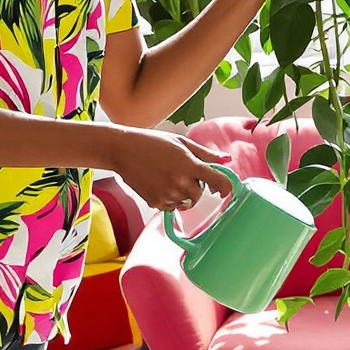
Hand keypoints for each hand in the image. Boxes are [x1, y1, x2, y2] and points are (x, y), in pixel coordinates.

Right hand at [109, 128, 234, 214]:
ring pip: (186, 202)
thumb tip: (226, 159)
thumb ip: (205, 154)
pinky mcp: (155, 202)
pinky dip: (170, 199)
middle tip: (182, 173)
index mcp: (189, 165)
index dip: (226, 187)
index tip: (225, 189)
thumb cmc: (152, 142)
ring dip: (183, 193)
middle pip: (200, 194)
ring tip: (168, 177)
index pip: (218, 182)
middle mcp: (180, 182)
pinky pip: (171, 207)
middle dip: (196, 186)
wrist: (122, 150)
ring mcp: (167, 194)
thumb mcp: (181, 142)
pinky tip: (159, 184)